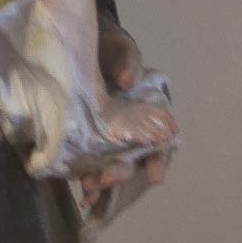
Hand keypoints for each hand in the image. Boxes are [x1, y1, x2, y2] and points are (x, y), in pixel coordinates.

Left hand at [90, 26, 173, 192]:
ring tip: (90, 188)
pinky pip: (88, 166)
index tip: (155, 176)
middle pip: (133, 162)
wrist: (81, 48)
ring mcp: (108, 141)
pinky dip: (85, 179)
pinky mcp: (86, 144)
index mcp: (151, 117)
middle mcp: (132, 135)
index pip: (160, 144)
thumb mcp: (123, 53)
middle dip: (122, 174)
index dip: (158, 162)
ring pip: (110, 168)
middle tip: (107, 179)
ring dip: (102, 182)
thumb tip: (127, 80)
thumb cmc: (113, 53)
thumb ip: (128, 64)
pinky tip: (82, 194)